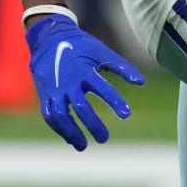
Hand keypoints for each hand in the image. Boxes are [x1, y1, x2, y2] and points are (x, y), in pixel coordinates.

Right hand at [25, 15, 146, 150]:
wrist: (49, 40)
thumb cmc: (81, 47)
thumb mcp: (102, 52)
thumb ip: (122, 67)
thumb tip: (141, 83)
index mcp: (84, 70)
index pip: (102, 89)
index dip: (115, 102)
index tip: (126, 115)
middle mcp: (68, 81)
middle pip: (81, 107)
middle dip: (92, 124)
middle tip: (104, 139)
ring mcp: (54, 90)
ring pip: (60, 116)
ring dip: (71, 132)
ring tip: (83, 146)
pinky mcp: (44, 95)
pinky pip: (49, 116)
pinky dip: (59, 129)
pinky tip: (70, 139)